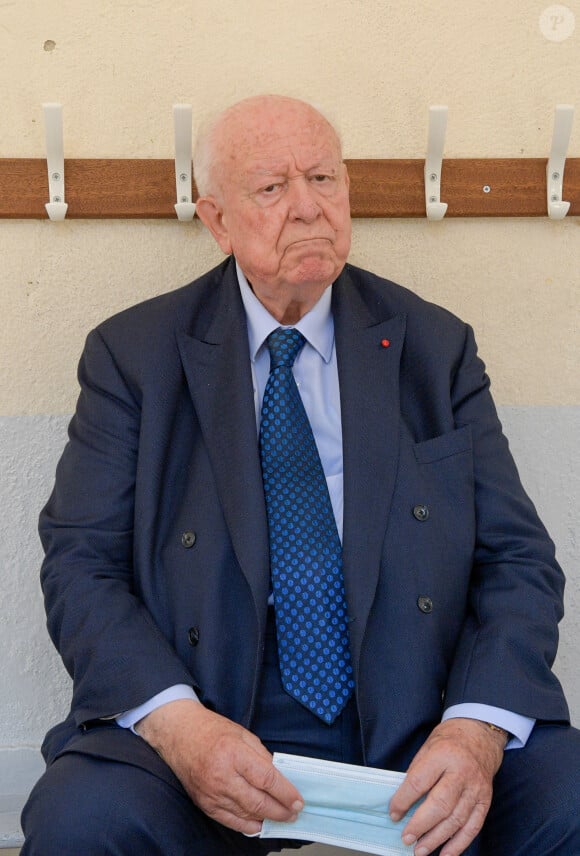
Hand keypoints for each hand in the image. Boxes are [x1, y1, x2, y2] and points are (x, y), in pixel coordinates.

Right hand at [135, 699, 303, 834]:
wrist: (179, 735)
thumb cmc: (212, 731)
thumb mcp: (243, 734)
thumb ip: (262, 756)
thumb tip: (279, 778)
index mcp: (234, 753)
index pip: (267, 779)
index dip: (286, 793)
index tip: (298, 800)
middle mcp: (222, 775)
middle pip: (258, 802)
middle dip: (281, 811)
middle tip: (294, 812)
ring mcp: (212, 793)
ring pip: (246, 815)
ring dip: (267, 819)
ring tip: (281, 817)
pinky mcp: (204, 804)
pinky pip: (230, 821)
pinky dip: (247, 826)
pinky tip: (259, 824)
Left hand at [389, 718, 505, 855]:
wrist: (480, 734)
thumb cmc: (450, 740)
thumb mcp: (428, 747)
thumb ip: (417, 772)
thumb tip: (403, 802)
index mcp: (443, 755)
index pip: (419, 782)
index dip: (403, 801)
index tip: (393, 813)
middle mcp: (462, 773)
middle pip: (440, 805)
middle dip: (420, 825)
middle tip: (406, 838)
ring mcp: (476, 789)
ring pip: (456, 820)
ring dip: (436, 839)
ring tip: (420, 850)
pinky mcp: (485, 801)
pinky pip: (472, 827)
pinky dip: (458, 844)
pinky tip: (445, 854)